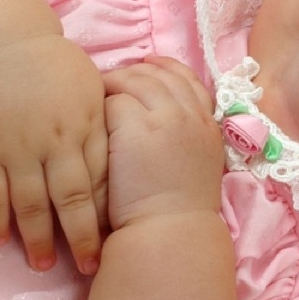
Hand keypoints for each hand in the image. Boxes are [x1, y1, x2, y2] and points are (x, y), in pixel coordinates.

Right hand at [0, 34, 107, 273]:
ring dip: (37, 237)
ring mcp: (17, 147)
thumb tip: (137, 158)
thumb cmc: (58, 70)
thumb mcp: (95, 92)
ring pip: (29, 202)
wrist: (4, 45)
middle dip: (81, 237)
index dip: (108, 214)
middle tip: (89, 267)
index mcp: (87, 127)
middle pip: (71, 198)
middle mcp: (54, 141)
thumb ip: (110, 128)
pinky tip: (1, 240)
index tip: (118, 241)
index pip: (102, 180)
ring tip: (44, 264)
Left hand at [102, 57, 223, 230]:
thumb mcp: (197, 166)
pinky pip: (116, 99)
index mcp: (209, 126)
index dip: (165, 69)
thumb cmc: (178, 212)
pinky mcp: (137, 127)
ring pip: (137, 80)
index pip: (188, 80)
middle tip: (112, 78)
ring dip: (115, 83)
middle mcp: (192, 116)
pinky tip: (89, 115)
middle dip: (136, 71)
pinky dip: (102, 104)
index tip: (147, 67)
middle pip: (162, 74)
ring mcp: (167, 119)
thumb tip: (161, 117)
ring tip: (96, 91)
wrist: (170, 232)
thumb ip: (185, 137)